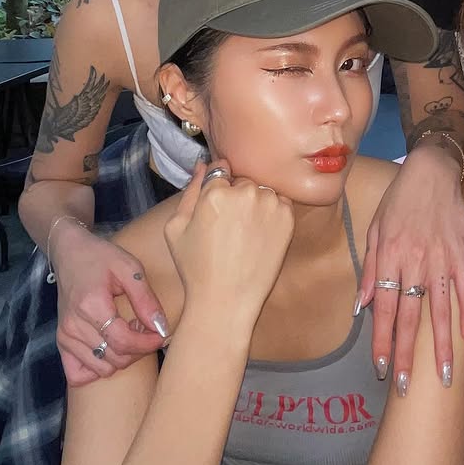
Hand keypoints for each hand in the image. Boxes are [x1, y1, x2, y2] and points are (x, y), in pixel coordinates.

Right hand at [53, 219, 170, 387]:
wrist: (69, 253)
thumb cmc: (101, 257)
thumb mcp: (130, 268)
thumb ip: (146, 300)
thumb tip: (161, 328)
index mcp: (91, 305)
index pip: (123, 342)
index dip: (147, 343)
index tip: (161, 334)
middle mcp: (74, 325)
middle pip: (115, 358)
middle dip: (138, 349)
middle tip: (145, 329)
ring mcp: (65, 336)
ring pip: (102, 369)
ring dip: (122, 358)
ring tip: (129, 335)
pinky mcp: (61, 341)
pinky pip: (79, 374)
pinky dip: (97, 368)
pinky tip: (108, 349)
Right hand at [163, 162, 293, 330]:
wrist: (226, 300)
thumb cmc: (195, 267)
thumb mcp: (176, 228)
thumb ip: (190, 191)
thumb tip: (204, 164)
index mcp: (215, 192)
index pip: (220, 171)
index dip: (218, 188)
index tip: (218, 208)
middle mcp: (245, 193)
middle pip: (242, 181)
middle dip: (237, 195)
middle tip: (230, 227)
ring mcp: (269, 204)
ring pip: (262, 191)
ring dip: (256, 203)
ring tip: (245, 234)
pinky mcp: (287, 218)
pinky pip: (280, 203)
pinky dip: (273, 214)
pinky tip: (260, 237)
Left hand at [359, 142, 463, 392]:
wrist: (431, 172)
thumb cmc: (399, 202)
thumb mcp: (375, 230)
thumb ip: (370, 270)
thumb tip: (361, 306)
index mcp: (389, 259)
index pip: (384, 309)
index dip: (382, 341)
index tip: (381, 368)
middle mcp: (414, 263)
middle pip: (410, 316)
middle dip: (407, 354)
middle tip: (406, 386)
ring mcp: (440, 260)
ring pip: (440, 310)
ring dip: (441, 346)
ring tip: (443, 376)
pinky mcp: (462, 254)